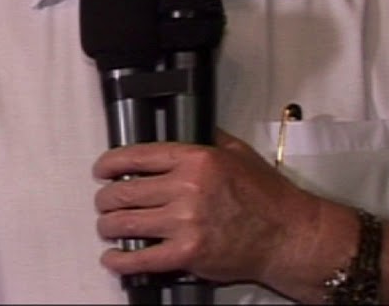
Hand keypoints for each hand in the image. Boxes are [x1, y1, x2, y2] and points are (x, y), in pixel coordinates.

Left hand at [92, 129, 319, 286]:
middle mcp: (186, 188)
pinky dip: (120, 260)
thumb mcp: (237, 152)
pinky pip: (141, 258)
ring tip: (108, 228)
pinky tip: (114, 258)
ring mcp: (185, 222)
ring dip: (108, 226)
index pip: (137, 157)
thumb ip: (208, 138)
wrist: (287, 235)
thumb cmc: (267, 196)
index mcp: (195, 160)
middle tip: (104, 203)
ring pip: (126, 223)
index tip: (102, 170)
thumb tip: (186, 127)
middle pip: (124, 191)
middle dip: (106, 199)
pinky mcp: (187, 253)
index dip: (110, 164)